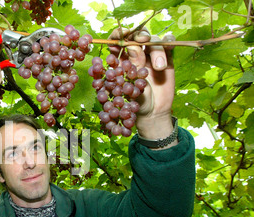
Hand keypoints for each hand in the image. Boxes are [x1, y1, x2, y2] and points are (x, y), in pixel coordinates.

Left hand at [109, 28, 176, 142]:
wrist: (152, 113)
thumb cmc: (133, 104)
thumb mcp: (125, 89)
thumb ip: (125, 70)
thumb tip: (123, 50)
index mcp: (120, 60)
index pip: (117, 41)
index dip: (118, 34)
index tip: (123, 33)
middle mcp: (135, 55)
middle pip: (136, 36)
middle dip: (139, 34)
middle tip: (142, 40)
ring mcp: (150, 55)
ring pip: (153, 41)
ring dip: (156, 49)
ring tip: (159, 68)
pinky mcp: (166, 57)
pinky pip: (168, 43)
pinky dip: (169, 40)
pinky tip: (170, 44)